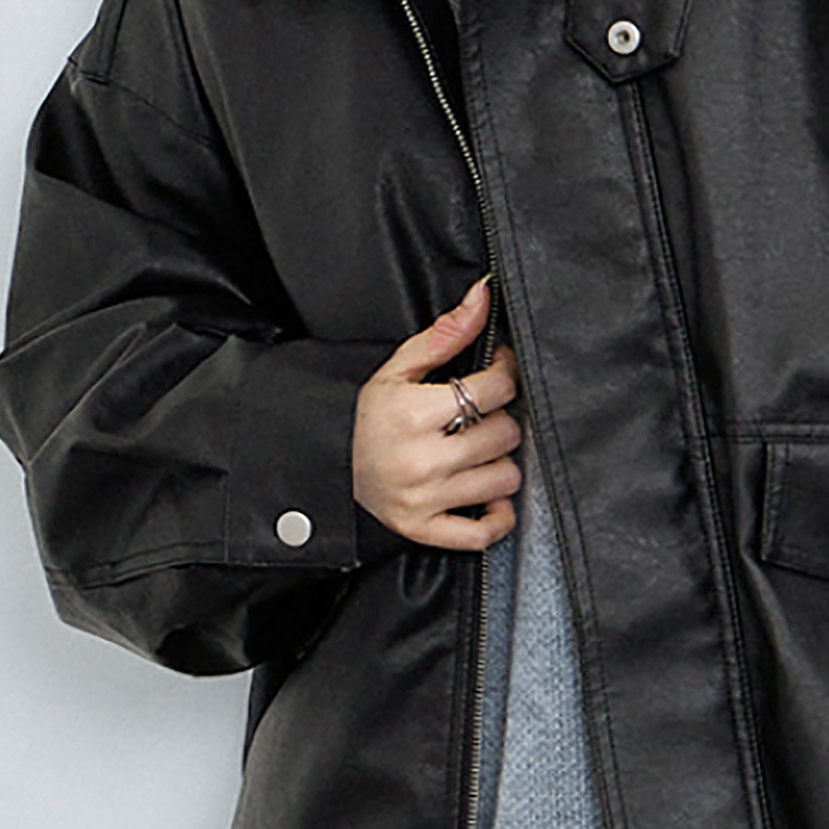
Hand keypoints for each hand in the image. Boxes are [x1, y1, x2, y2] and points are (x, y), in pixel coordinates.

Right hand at [353, 279, 521, 550]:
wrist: (324, 464)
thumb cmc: (364, 416)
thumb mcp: (397, 369)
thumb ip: (444, 334)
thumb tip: (483, 295)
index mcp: (413, 413)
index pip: (494, 390)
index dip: (505, 373)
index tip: (497, 372)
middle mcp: (421, 459)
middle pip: (505, 434)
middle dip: (499, 419)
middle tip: (481, 414)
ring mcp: (424, 499)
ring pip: (504, 478)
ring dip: (499, 463)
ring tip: (477, 451)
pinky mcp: (424, 530)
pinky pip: (483, 532)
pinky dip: (497, 517)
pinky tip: (488, 494)